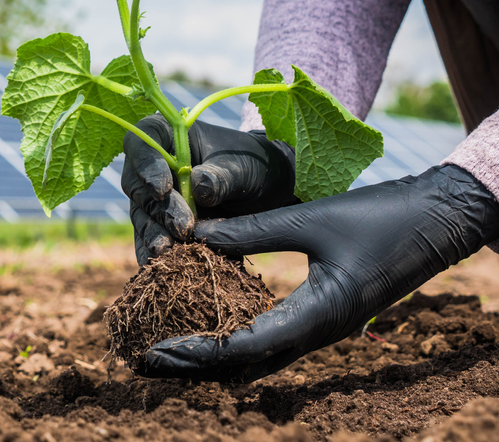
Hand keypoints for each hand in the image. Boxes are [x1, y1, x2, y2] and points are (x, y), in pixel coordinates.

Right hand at [122, 115, 297, 265]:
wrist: (268, 192)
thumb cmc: (255, 165)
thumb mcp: (245, 166)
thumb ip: (222, 175)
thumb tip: (198, 186)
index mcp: (168, 136)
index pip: (141, 142)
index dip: (145, 165)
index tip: (163, 188)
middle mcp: (153, 165)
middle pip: (138, 185)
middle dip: (159, 209)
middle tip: (184, 228)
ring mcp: (152, 197)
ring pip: (141, 216)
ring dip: (154, 235)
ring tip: (170, 253)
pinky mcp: (159, 225)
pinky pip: (149, 241)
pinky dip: (154, 256)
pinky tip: (160, 271)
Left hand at [138, 165, 498, 382]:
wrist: (437, 221)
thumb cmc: (379, 218)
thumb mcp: (310, 220)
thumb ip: (252, 231)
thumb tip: (196, 234)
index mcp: (317, 317)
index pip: (244, 347)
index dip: (196, 352)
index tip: (156, 351)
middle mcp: (316, 333)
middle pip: (245, 365)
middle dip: (196, 365)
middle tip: (147, 361)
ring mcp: (320, 328)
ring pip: (258, 357)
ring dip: (214, 357)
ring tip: (169, 350)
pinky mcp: (322, 317)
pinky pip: (272, 340)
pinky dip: (236, 340)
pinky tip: (210, 327)